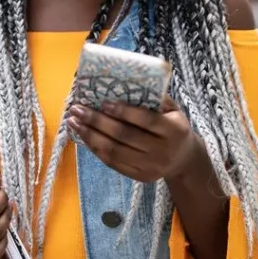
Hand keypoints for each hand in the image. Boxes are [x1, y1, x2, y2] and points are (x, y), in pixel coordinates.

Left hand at [66, 95, 203, 182]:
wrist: (184, 159)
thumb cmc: (173, 126)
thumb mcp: (173, 110)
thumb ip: (155, 98)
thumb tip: (125, 81)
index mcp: (174, 130)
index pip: (146, 121)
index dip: (124, 112)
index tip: (103, 102)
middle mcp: (162, 151)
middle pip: (125, 136)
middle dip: (97, 121)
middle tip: (77, 109)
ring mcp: (150, 167)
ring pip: (114, 151)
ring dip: (90, 135)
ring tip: (73, 121)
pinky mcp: (140, 177)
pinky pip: (112, 163)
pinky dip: (95, 149)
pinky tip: (83, 136)